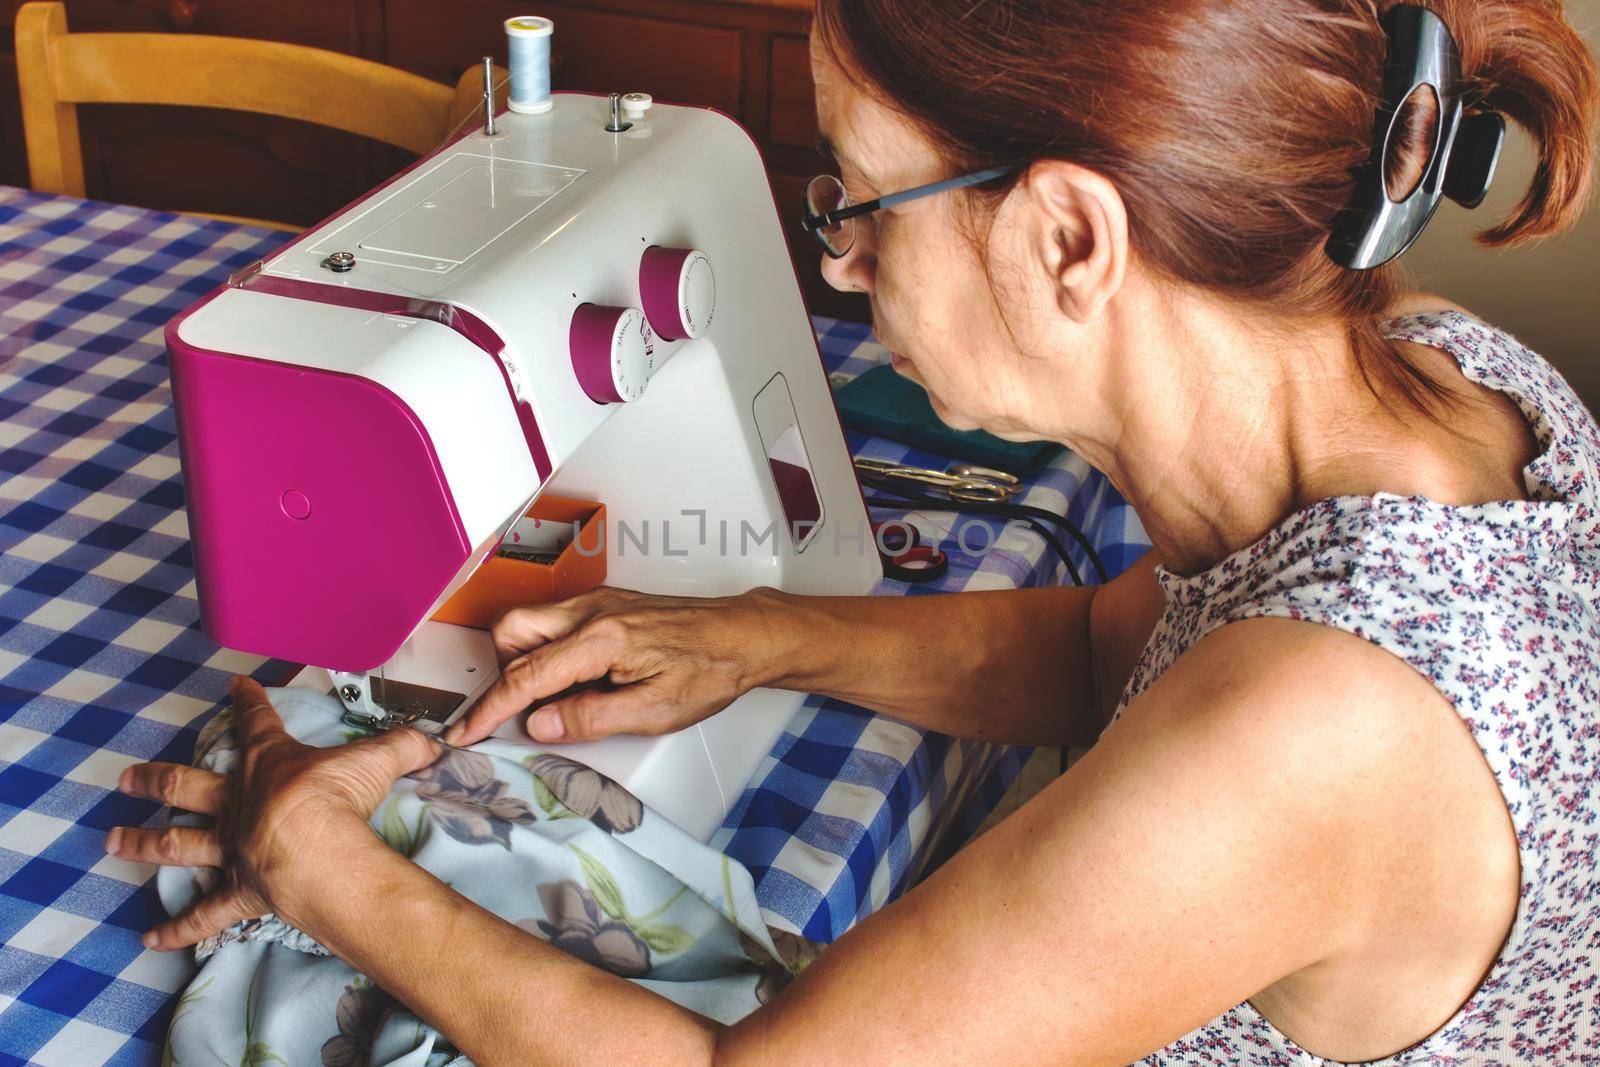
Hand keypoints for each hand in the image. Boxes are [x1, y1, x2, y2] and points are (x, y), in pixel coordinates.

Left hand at [106, 676, 438, 950]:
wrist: (316, 848)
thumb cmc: (339, 799)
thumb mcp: (379, 759)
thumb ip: (405, 745)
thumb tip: (437, 738)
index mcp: (270, 764)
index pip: (256, 723)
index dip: (247, 701)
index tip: (235, 685)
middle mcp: (239, 803)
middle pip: (185, 787)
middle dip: (155, 780)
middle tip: (126, 777)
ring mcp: (232, 848)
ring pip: (178, 845)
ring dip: (143, 843)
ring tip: (112, 841)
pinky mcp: (238, 890)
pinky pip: (205, 913)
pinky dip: (178, 928)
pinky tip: (150, 939)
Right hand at [444, 586, 789, 746]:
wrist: (743, 636)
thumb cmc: (709, 669)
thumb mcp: (654, 711)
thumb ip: (590, 718)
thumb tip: (537, 725)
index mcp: (599, 639)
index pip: (524, 677)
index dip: (488, 710)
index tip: (464, 733)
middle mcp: (590, 611)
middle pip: (511, 632)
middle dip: (503, 674)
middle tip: (523, 712)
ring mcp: (597, 603)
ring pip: (530, 623)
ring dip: (526, 662)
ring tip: (558, 699)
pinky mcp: (606, 605)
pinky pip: (556, 624)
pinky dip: (551, 653)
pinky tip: (581, 681)